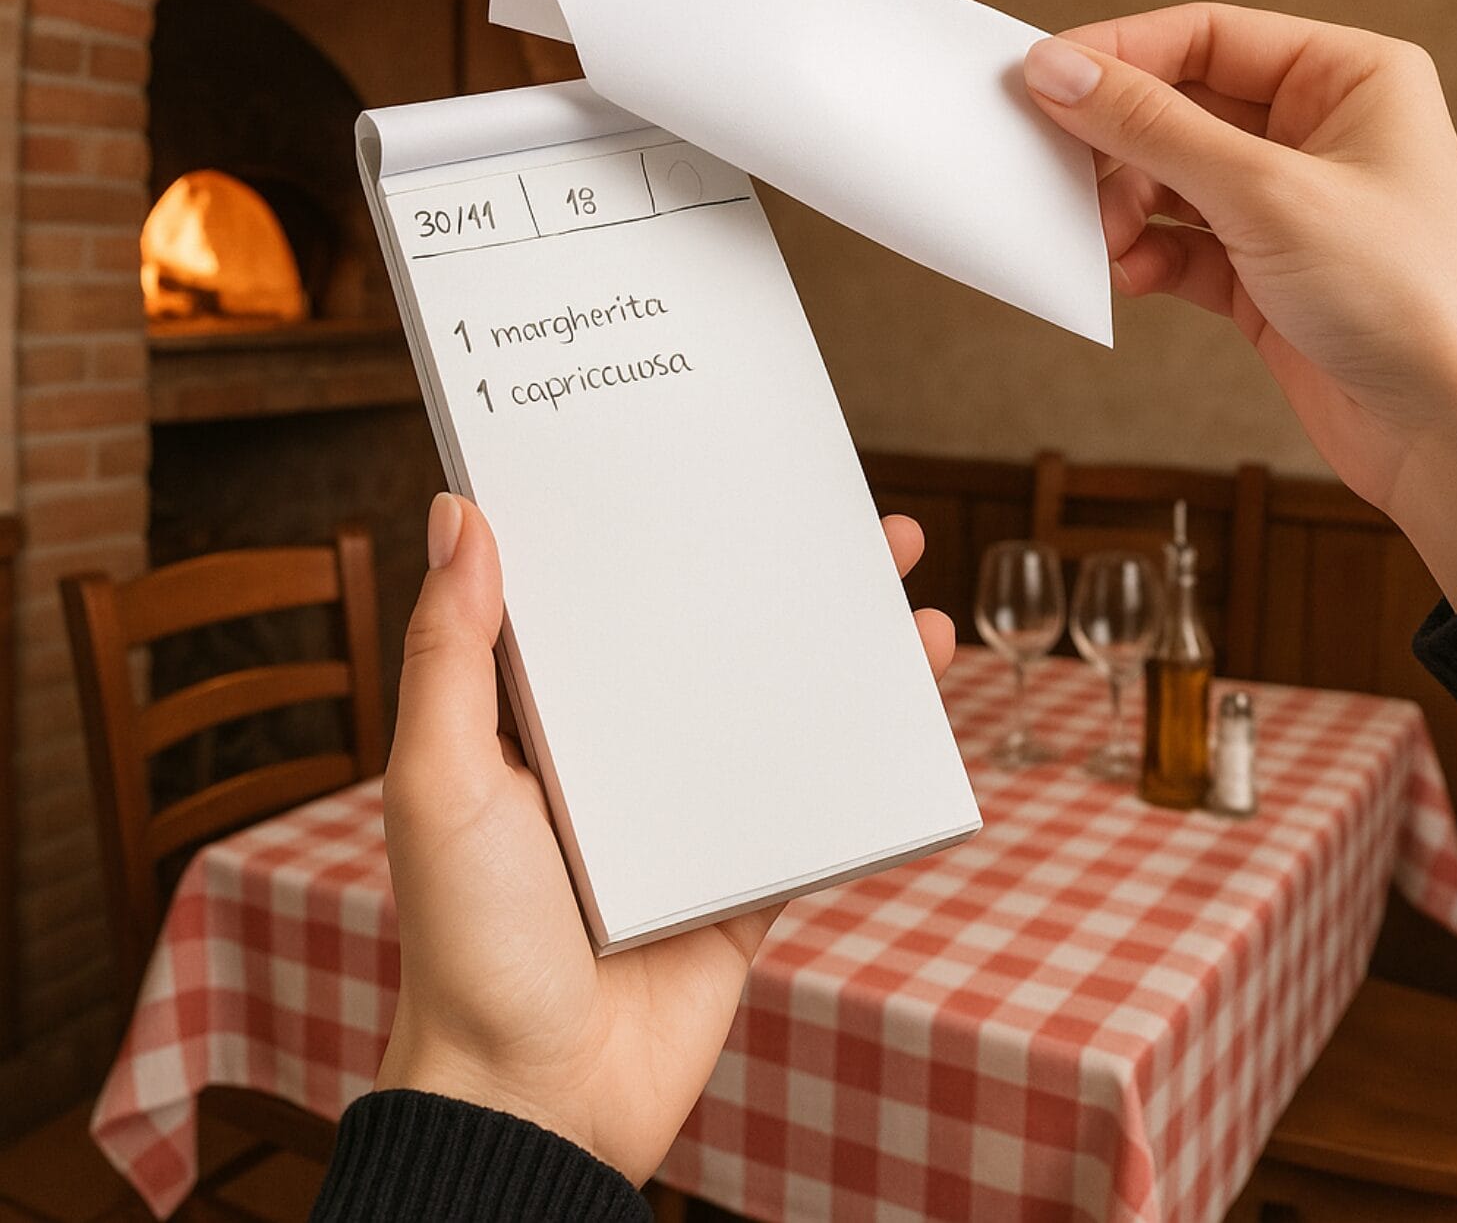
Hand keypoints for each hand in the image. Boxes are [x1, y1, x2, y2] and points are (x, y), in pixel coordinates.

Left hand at [375, 492, 955, 1184]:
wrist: (538, 1099)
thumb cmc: (468, 939)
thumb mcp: (439, 779)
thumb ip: (449, 652)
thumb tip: (455, 513)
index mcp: (544, 717)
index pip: (600, 594)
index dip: (643, 526)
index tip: (686, 459)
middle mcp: (622, 750)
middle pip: (706, 631)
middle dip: (766, 565)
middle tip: (826, 497)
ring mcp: (692, 809)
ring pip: (776, 698)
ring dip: (837, 637)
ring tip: (896, 572)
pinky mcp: (750, 869)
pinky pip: (820, 791)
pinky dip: (870, 741)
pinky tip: (914, 685)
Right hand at [1024, 3, 1456, 606]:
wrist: (1447, 427)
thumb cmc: (1408, 296)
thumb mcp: (1265, 193)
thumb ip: (1152, 128)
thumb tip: (1060, 71)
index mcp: (1347, 78)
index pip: (1206, 36)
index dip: (1119, 54)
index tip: (1041, 77)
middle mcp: (1318, 134)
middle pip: (1179, 110)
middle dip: (1117, 147)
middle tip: (1058, 171)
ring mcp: (1287, 207)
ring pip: (1170, 183)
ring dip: (1125, 211)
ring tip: (1105, 240)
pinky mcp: (1262, 275)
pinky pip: (1178, 246)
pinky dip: (1145, 258)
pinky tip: (1132, 276)